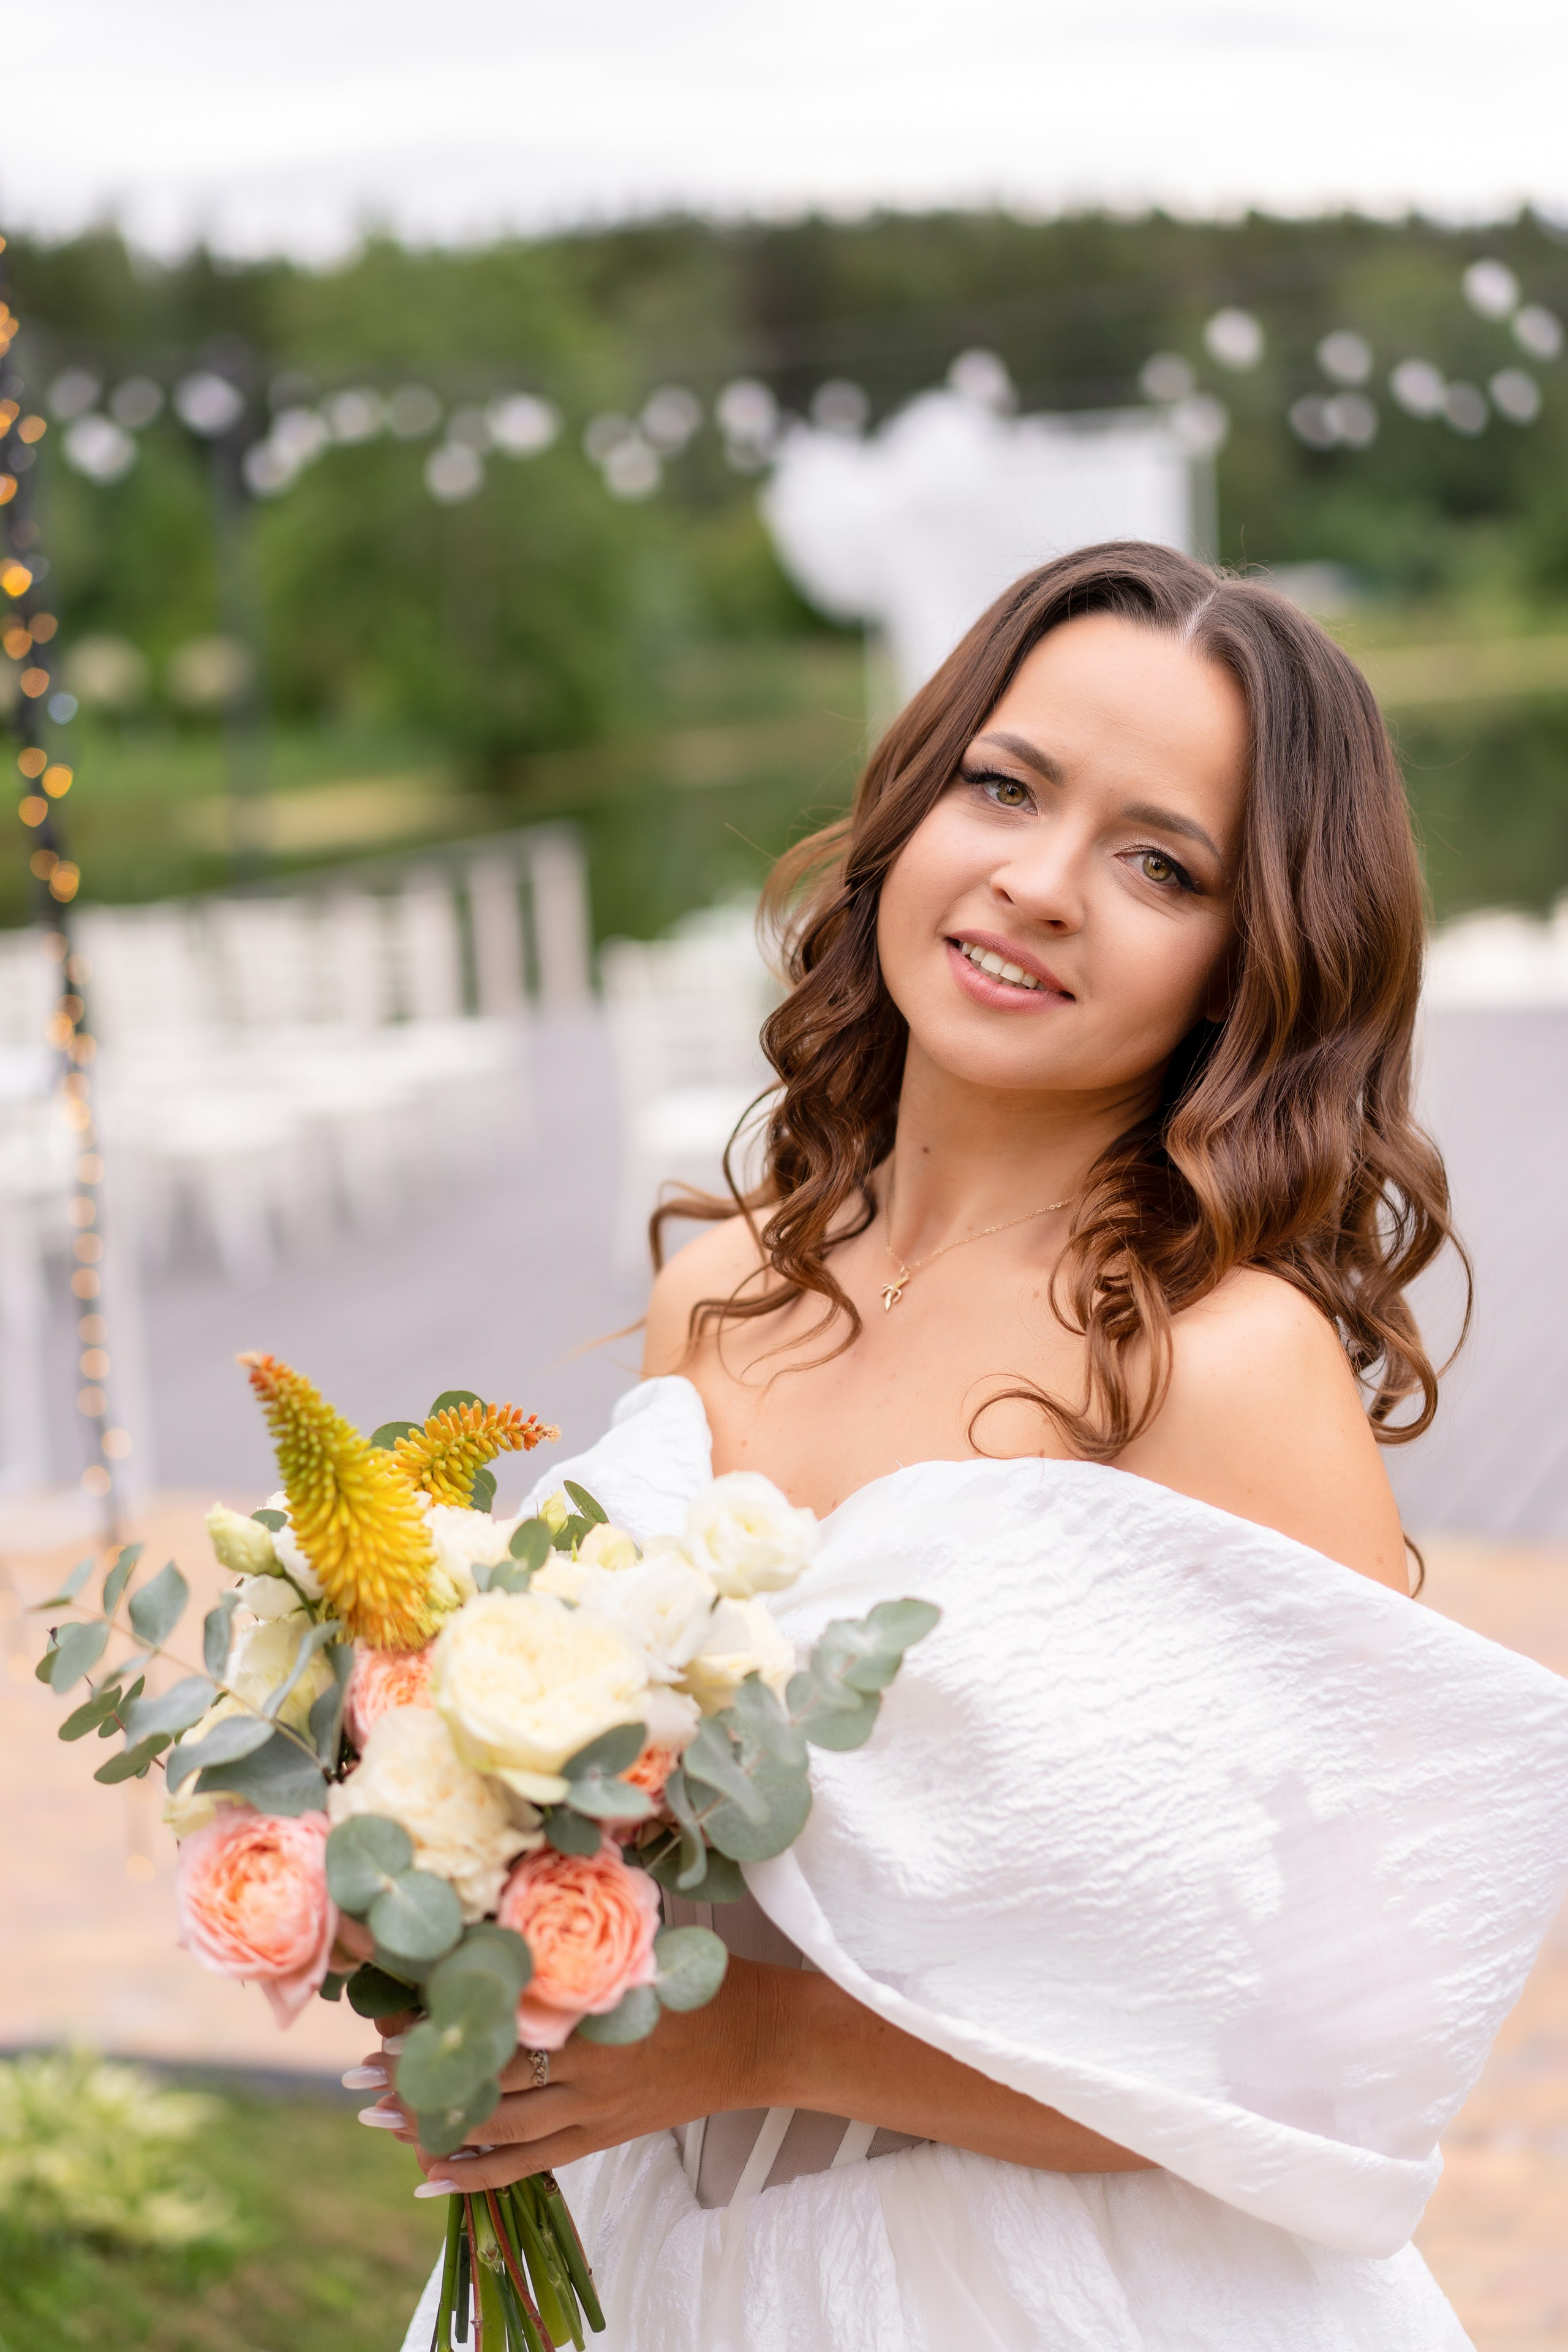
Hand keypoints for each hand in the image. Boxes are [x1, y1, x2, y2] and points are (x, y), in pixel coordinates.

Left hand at [359, 1959, 768, 2195]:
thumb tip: (501, 1903)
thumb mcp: (639, 1943)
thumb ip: (577, 1935)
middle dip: (422, 2071)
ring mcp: (594, 2106)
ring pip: (497, 2124)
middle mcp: (587, 2058)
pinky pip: (527, 2166)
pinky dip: (475, 2174)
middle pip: (486, 2071)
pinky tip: (429, 2173)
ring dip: (435, 2121)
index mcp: (594, 2000)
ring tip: (379, 2112)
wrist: (760, 2040)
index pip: (499, 2006)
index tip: (390, 2000)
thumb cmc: (697, 1975)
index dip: (441, 2008)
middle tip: (365, 2068)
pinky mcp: (601, 2138)